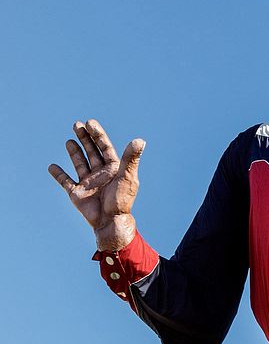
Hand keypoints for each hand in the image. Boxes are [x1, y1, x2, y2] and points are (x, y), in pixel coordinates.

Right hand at [48, 119, 145, 251]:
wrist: (110, 221)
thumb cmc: (121, 200)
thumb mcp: (127, 176)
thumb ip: (130, 158)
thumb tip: (140, 140)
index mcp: (114, 168)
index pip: (105, 147)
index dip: (98, 134)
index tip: (90, 122)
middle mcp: (101, 173)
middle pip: (92, 152)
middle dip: (85, 138)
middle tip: (77, 124)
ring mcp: (89, 182)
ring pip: (80, 163)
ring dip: (74, 152)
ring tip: (69, 140)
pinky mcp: (77, 193)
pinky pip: (66, 182)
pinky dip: (59, 175)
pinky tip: (52, 166)